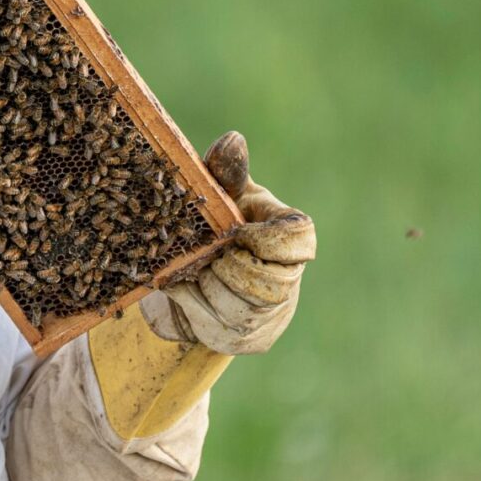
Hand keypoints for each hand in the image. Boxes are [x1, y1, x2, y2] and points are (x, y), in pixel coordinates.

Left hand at [142, 131, 316, 354]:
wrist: (196, 275)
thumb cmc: (217, 226)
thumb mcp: (221, 197)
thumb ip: (226, 173)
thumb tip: (232, 141)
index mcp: (293, 238)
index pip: (297, 239)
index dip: (264, 238)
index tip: (236, 231)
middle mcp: (289, 281)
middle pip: (264, 281)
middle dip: (225, 265)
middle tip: (206, 252)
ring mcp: (269, 317)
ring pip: (236, 306)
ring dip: (204, 283)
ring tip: (193, 267)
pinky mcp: (244, 340)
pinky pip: (213, 325)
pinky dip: (188, 301)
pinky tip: (183, 285)